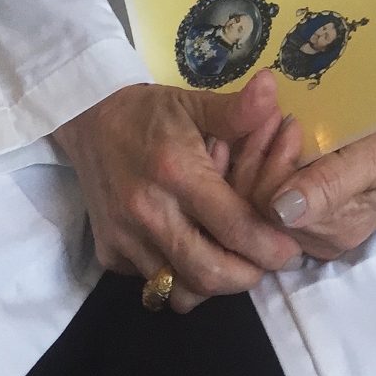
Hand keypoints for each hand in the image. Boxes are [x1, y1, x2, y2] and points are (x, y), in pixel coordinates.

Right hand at [54, 71, 301, 311]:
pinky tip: (189, 250)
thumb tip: (274, 85)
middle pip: (210, 274)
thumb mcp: (193, 101)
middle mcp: (148, 212)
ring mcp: (124, 238)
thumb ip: (236, 109)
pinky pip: (153, 283)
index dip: (270, 246)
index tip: (290, 249)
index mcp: (177, 172)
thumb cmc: (148, 111)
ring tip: (230, 259)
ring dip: (213, 283)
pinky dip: (178, 277)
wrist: (85, 118)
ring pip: (181, 290)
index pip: (235, 227)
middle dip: (247, 277)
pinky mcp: (108, 254)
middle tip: (264, 261)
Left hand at [250, 104, 375, 261]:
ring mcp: (306, 221)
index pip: (271, 210)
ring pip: (254, 194)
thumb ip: (330, 186)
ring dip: (256, 150)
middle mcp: (315, 237)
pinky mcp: (300, 202)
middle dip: (258, 155)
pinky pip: (263, 184)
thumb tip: (283, 211)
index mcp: (334, 231)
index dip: (268, 164)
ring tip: (274, 114)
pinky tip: (266, 127)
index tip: (284, 120)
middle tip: (275, 111)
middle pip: (257, 205)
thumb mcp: (372, 157)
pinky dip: (260, 153)